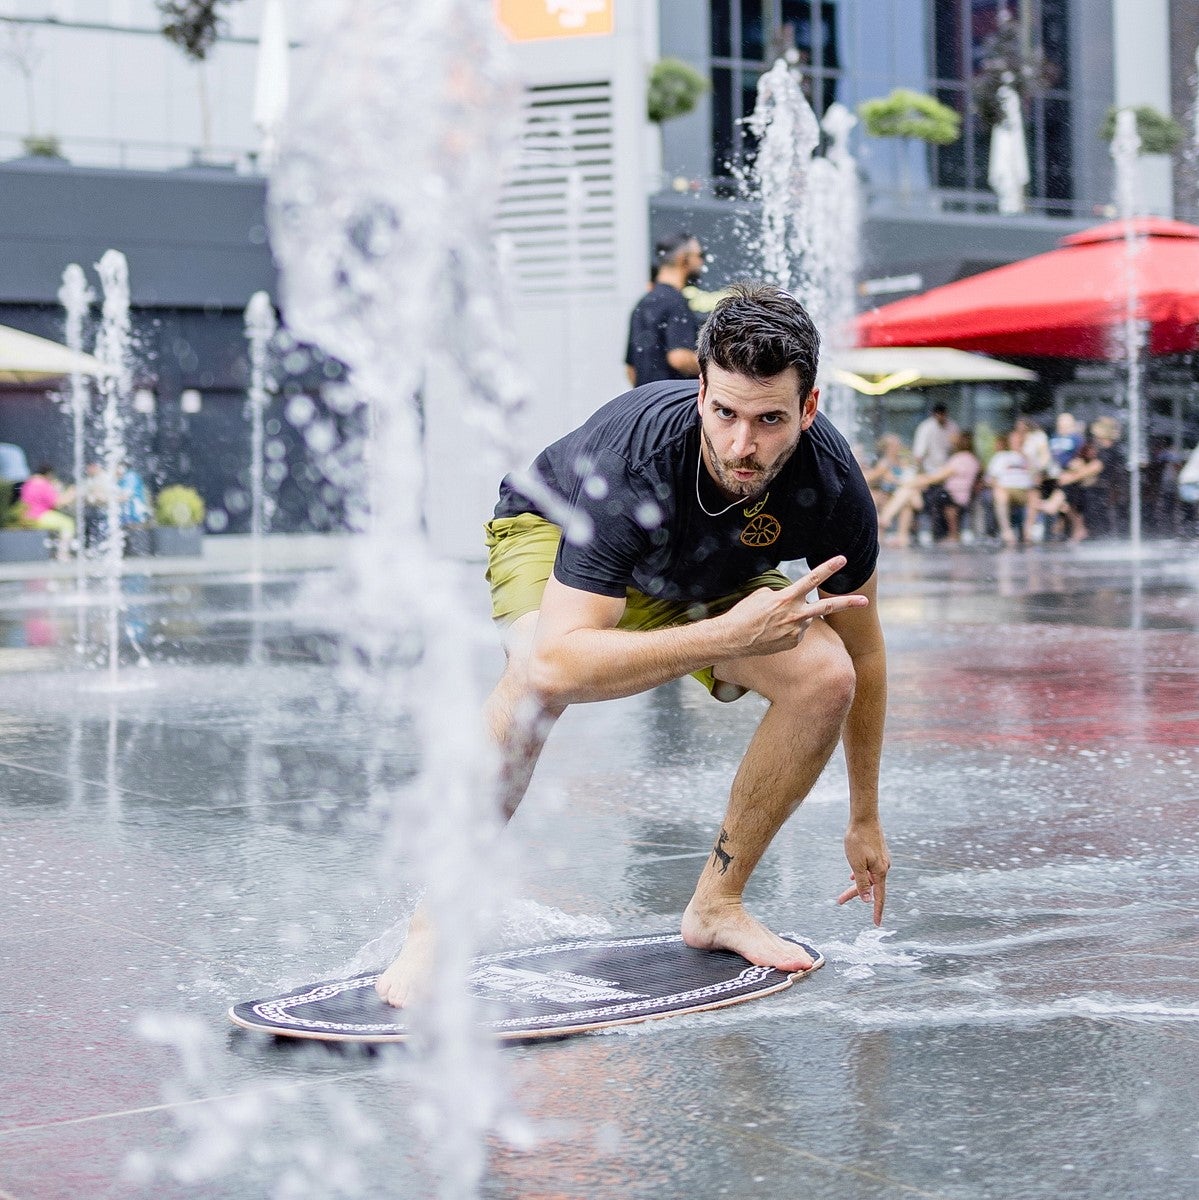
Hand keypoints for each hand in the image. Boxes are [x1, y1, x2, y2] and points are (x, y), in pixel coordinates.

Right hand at [717, 556, 868, 658]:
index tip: (843, 559)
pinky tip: (773, 631)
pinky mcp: (793, 643)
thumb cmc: (744, 613)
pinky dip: (789, 628)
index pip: (812, 579)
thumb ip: (783, 593)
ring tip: (772, 621)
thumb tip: (793, 598)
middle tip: (865, 601)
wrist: (733, 638)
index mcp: (787, 598)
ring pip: (805, 619)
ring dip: (795, 617)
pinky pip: (798, 631)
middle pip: (827, 607)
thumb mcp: (762, 594)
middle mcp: (796, 615)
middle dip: (849, 603)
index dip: (829, 568)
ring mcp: (796, 631)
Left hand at [837, 819, 889, 925]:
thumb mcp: (856, 864)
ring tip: (844, 892)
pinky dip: (861, 874)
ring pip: (869, 877)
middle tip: (839, 901)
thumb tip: (868, 900)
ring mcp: (881, 859)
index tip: (876, 924)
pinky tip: (852, 875)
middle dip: (856, 894)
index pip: (879, 896)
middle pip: (871, 886)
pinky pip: (869, 868)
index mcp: (880, 871)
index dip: (877, 910)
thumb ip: (862, 883)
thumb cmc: (858, 839)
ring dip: (857, 885)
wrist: (864, 817)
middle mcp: (884, 866)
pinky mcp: (877, 851)